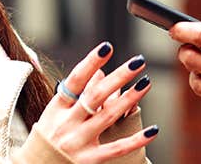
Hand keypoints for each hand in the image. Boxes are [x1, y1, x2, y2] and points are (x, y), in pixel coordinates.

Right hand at [33, 43, 157, 162]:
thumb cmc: (48, 135)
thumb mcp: (56, 110)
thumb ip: (77, 92)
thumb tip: (100, 71)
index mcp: (57, 107)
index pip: (76, 80)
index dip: (91, 62)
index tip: (107, 47)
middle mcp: (67, 123)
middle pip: (96, 96)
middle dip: (118, 77)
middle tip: (137, 62)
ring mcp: (78, 142)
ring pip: (108, 116)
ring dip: (129, 99)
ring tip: (146, 83)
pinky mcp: (90, 160)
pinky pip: (117, 148)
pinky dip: (136, 140)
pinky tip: (153, 130)